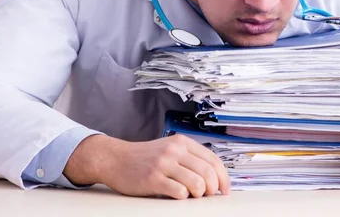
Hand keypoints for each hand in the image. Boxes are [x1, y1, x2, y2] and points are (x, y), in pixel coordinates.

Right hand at [64, 134, 230, 198]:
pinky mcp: (153, 178)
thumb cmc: (145, 158)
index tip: (225, 189)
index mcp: (182, 142)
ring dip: (198, 194)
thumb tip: (214, 178)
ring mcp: (163, 164)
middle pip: (208, 172)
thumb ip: (189, 158)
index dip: (223, 177)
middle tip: (207, 196)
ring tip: (190, 195)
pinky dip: (182, 197)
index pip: (213, 159)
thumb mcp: (169, 149)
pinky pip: (179, 192)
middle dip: (212, 189)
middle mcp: (174, 150)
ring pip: (197, 183)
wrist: (115, 159)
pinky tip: (175, 195)